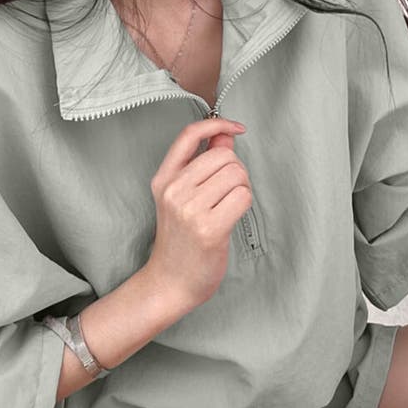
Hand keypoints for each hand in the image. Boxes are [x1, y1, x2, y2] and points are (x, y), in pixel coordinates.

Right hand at [144, 117, 251, 308]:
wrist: (170, 282)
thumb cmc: (180, 242)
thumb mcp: (182, 198)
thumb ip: (204, 163)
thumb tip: (226, 134)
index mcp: (163, 180)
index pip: (189, 135)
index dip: (218, 124)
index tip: (236, 128)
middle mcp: (174, 191)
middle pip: (224, 156)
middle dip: (236, 171)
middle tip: (228, 194)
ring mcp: (190, 210)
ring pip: (236, 174)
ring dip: (242, 188)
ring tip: (228, 207)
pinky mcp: (209, 228)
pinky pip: (243, 196)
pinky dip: (244, 204)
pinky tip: (231, 218)